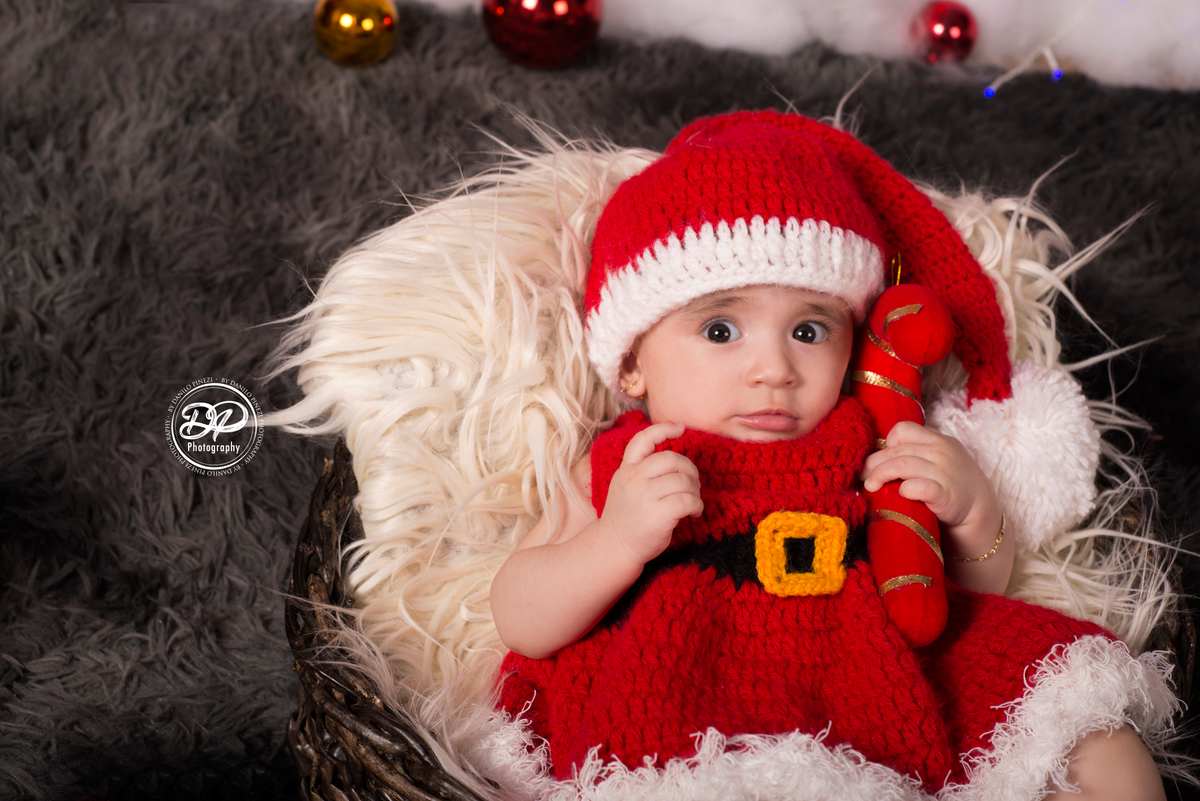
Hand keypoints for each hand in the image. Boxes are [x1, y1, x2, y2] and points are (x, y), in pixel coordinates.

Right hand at [597, 422, 702, 567]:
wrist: (615, 547)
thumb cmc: (627, 518)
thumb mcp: (625, 486)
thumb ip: (642, 471)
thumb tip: (677, 462)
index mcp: (626, 469)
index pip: (643, 440)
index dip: (664, 429)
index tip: (680, 428)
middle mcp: (634, 479)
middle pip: (673, 459)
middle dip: (690, 470)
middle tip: (692, 485)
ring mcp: (645, 496)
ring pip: (684, 481)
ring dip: (695, 491)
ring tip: (692, 502)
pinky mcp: (658, 515)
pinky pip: (688, 501)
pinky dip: (697, 506)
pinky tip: (694, 513)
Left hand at [861, 421, 1001, 558]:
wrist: (979, 510)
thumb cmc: (951, 485)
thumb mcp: (938, 459)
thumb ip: (916, 453)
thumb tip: (876, 459)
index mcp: (938, 440)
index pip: (904, 429)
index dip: (887, 443)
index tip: (881, 459)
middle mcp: (941, 452)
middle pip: (897, 450)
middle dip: (874, 464)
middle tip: (863, 477)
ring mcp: (944, 472)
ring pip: (902, 465)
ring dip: (880, 475)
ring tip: (871, 486)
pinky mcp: (945, 494)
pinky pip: (918, 486)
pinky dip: (905, 489)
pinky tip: (899, 493)